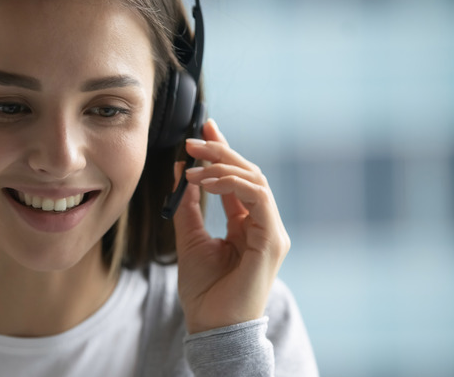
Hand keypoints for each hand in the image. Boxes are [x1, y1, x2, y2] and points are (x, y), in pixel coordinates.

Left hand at [173, 118, 290, 333]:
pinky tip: (206, 183)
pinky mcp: (272, 240)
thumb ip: (188, 205)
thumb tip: (182, 170)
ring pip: (256, 180)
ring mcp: (271, 231)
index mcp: (246, 224)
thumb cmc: (203, 290)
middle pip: (248, 174)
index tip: (205, 127)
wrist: (211, 326)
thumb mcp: (188, 238)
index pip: (238, 179)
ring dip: (223, 165)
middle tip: (191, 140)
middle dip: (220, 150)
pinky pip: (257, 198)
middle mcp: (262, 224)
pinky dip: (231, 184)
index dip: (223, 150)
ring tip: (193, 164)